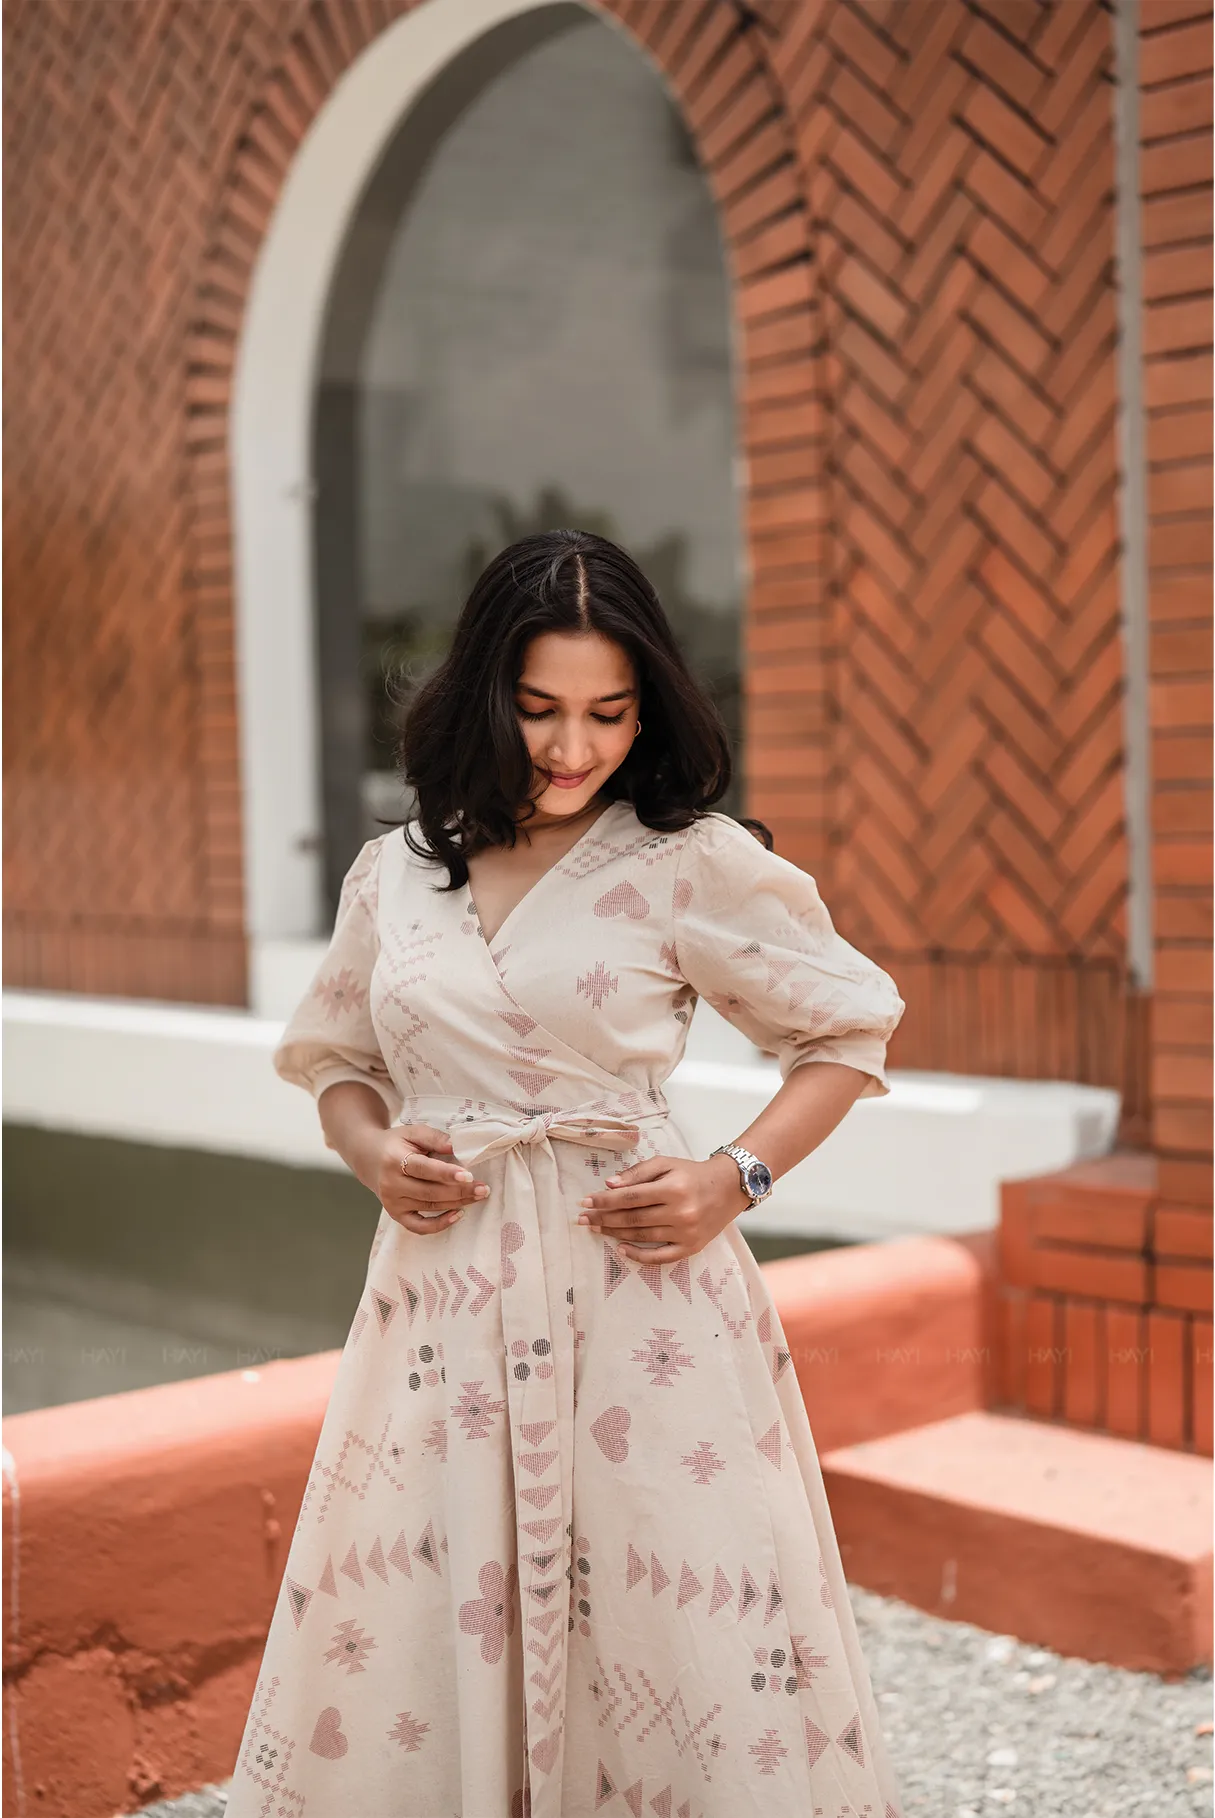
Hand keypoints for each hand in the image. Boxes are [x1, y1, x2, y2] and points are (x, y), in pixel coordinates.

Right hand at [364, 1124, 489, 1235]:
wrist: (369, 1158)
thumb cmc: (396, 1143)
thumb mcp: (413, 1132)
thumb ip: (435, 1138)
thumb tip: (457, 1147)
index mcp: (394, 1160)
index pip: (423, 1169)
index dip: (446, 1174)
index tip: (468, 1175)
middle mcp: (391, 1184)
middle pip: (430, 1192)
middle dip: (460, 1191)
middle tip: (483, 1188)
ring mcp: (392, 1202)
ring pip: (430, 1207)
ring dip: (457, 1203)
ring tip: (478, 1196)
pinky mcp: (395, 1214)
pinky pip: (418, 1226)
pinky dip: (439, 1225)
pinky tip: (457, 1215)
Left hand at [576, 1153, 750, 1262]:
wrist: (728, 1187)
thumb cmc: (691, 1173)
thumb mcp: (666, 1163)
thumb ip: (638, 1172)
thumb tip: (609, 1185)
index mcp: (673, 1188)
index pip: (630, 1197)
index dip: (604, 1201)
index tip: (585, 1202)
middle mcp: (680, 1212)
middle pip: (632, 1218)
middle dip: (603, 1218)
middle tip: (582, 1219)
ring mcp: (686, 1233)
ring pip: (642, 1236)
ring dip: (614, 1234)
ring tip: (596, 1229)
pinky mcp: (691, 1247)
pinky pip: (660, 1257)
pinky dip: (639, 1255)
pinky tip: (621, 1249)